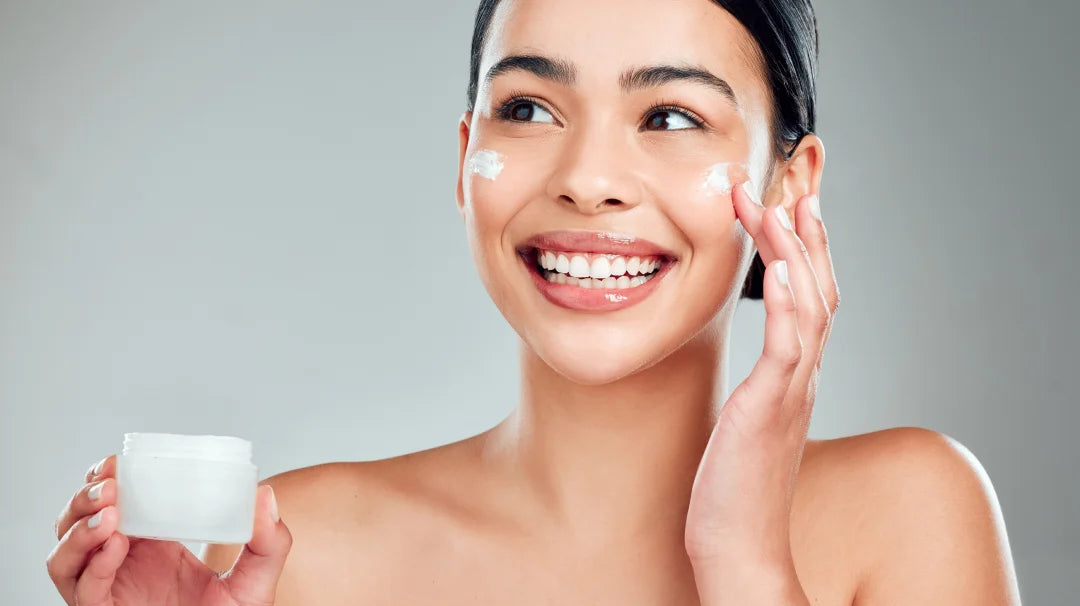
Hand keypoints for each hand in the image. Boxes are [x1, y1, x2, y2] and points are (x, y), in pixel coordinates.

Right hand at [47, 455, 292, 605]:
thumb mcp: (256, 578)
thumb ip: (268, 541)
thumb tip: (266, 495)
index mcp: (149, 543)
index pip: (114, 503)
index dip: (108, 479)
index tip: (120, 462)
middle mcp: (121, 563)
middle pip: (76, 523)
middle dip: (85, 497)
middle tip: (112, 482)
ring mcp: (109, 589)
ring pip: (65, 555)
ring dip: (79, 527)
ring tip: (110, 510)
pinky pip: (83, 589)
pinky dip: (92, 563)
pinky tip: (115, 544)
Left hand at [684, 183, 839, 604]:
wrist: (737, 544)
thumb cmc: (734, 489)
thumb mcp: (746, 425)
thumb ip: (759, 393)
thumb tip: (754, 376)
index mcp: (794, 379)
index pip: (809, 302)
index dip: (804, 254)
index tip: (789, 210)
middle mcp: (802, 378)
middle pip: (818, 291)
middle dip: (805, 237)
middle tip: (793, 188)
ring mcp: (792, 392)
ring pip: (809, 306)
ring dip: (795, 253)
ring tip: (779, 206)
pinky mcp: (771, 408)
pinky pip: (788, 346)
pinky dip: (790, 302)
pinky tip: (781, 267)